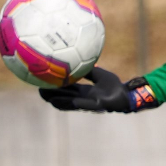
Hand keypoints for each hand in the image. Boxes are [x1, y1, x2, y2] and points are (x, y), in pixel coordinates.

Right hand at [39, 67, 157, 112]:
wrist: (126, 95)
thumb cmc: (114, 85)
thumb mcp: (99, 74)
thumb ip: (88, 70)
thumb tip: (77, 59)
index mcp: (82, 92)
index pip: (64, 90)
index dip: (53, 87)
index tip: (42, 81)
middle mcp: (82, 99)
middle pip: (61, 98)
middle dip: (50, 95)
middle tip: (39, 89)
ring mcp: (86, 104)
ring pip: (67, 103)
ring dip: (56, 99)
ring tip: (46, 95)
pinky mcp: (94, 106)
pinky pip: (80, 104)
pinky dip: (71, 101)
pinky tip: (62, 98)